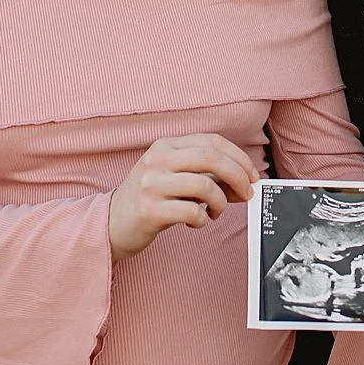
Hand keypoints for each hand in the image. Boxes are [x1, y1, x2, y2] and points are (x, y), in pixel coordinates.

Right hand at [108, 133, 256, 259]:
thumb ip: (207, 176)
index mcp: (165, 146)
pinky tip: (196, 222)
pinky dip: (203, 219)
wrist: (111, 223)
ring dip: (220, 202)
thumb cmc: (150, 199)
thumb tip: (244, 183)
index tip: (252, 175)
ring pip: (205, 185)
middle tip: (247, 193)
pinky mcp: (149, 210)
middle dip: (238, 176)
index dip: (239, 157)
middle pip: (212, 158)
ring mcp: (151, 184)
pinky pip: (192, 212)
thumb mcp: (174, 178)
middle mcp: (157, 160)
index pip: (212, 141)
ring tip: (214, 211)